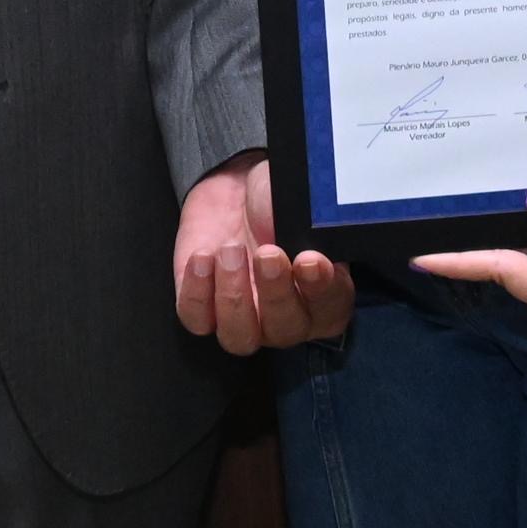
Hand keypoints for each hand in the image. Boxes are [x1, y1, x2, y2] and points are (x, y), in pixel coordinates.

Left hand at [171, 152, 350, 352]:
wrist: (238, 190)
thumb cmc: (278, 202)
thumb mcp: (301, 206)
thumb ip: (314, 227)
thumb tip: (314, 234)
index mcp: (322, 297)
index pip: (330, 310)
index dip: (321, 290)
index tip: (310, 260)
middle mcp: (286, 319)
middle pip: (284, 331)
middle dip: (275, 293)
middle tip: (268, 254)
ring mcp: (242, 320)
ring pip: (239, 337)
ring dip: (234, 297)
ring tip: (230, 250)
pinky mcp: (202, 309)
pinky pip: (196, 319)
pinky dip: (197, 291)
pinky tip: (203, 256)